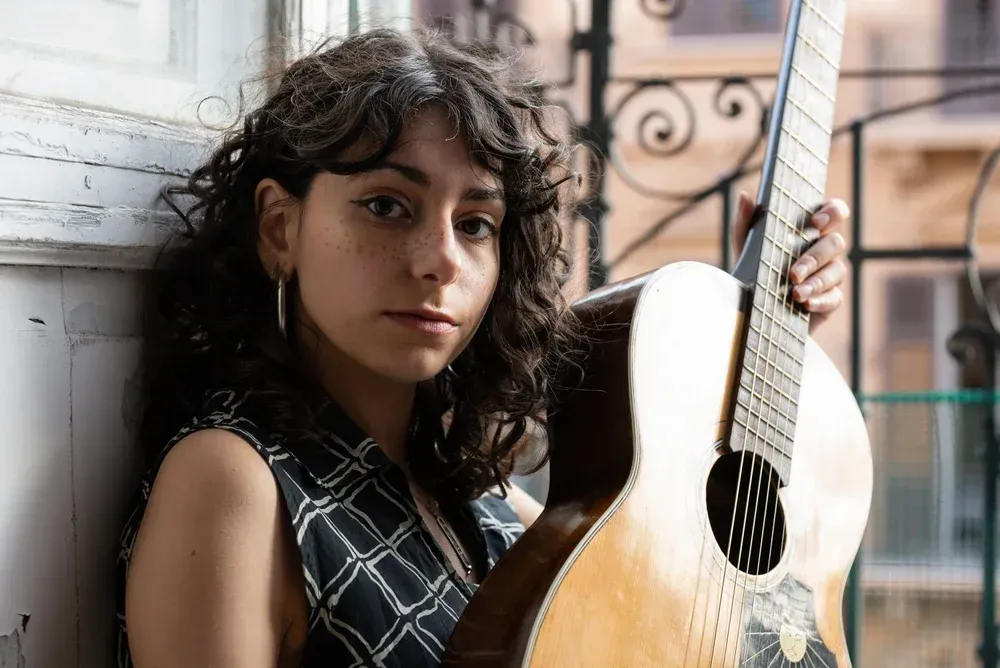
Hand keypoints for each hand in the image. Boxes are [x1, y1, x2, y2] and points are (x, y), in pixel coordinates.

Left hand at [731, 191, 849, 331]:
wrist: (753, 308)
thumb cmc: (755, 269)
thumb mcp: (746, 246)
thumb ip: (745, 222)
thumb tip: (745, 196)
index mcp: (810, 230)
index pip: (834, 212)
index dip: (833, 212)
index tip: (815, 222)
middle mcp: (824, 249)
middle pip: (836, 243)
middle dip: (815, 257)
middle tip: (793, 272)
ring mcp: (829, 274)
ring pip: (837, 271)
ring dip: (816, 282)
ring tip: (795, 293)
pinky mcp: (830, 298)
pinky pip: (835, 297)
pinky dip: (821, 301)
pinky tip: (806, 304)